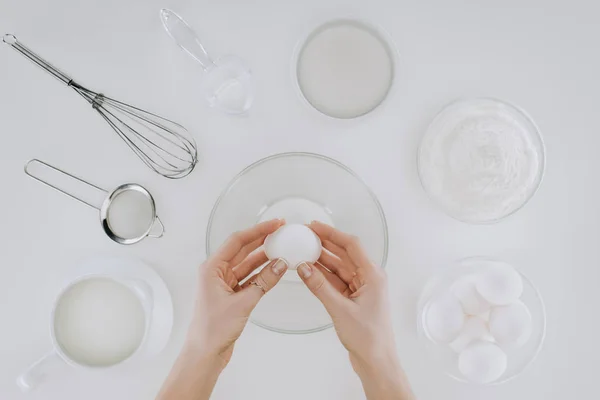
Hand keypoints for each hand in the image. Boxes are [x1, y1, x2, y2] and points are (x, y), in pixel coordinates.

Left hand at [158, 220, 288, 399]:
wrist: (205, 353)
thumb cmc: (212, 330)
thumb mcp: (242, 303)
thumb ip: (264, 282)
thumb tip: (280, 265)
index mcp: (212, 268)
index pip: (237, 242)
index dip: (257, 230)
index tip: (274, 224)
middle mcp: (217, 273)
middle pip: (243, 249)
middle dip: (262, 239)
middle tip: (281, 231)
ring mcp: (225, 284)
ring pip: (248, 264)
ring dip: (264, 256)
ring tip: (281, 247)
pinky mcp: (232, 295)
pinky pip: (250, 278)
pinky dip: (262, 273)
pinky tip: (275, 268)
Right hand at [297, 221, 413, 399]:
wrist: (376, 362)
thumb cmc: (367, 337)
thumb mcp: (339, 309)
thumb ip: (320, 287)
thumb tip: (303, 267)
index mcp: (373, 275)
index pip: (351, 245)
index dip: (332, 234)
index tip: (314, 227)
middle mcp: (369, 278)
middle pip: (344, 254)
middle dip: (325, 244)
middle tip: (304, 235)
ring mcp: (361, 288)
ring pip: (339, 267)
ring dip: (322, 260)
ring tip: (303, 249)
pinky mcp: (353, 299)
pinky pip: (336, 281)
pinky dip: (323, 275)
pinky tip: (309, 270)